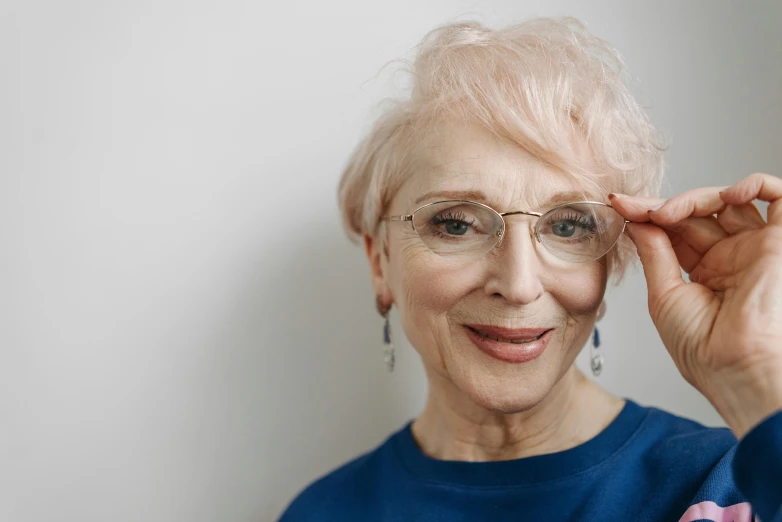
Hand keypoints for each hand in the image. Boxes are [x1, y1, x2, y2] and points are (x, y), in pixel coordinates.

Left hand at [609, 173, 781, 438]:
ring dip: (695, 197)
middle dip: (661, 205)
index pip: (676, 229)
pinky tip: (728, 195)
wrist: (735, 368)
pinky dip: (755, 185)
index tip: (619, 205)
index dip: (647, 214)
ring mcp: (754, 248)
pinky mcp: (781, 243)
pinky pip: (779, 198)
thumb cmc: (703, 348)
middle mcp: (731, 257)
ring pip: (729, 201)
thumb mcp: (664, 294)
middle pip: (697, 212)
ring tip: (667, 213)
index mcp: (704, 272)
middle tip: (634, 208)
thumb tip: (636, 221)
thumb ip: (654, 252)